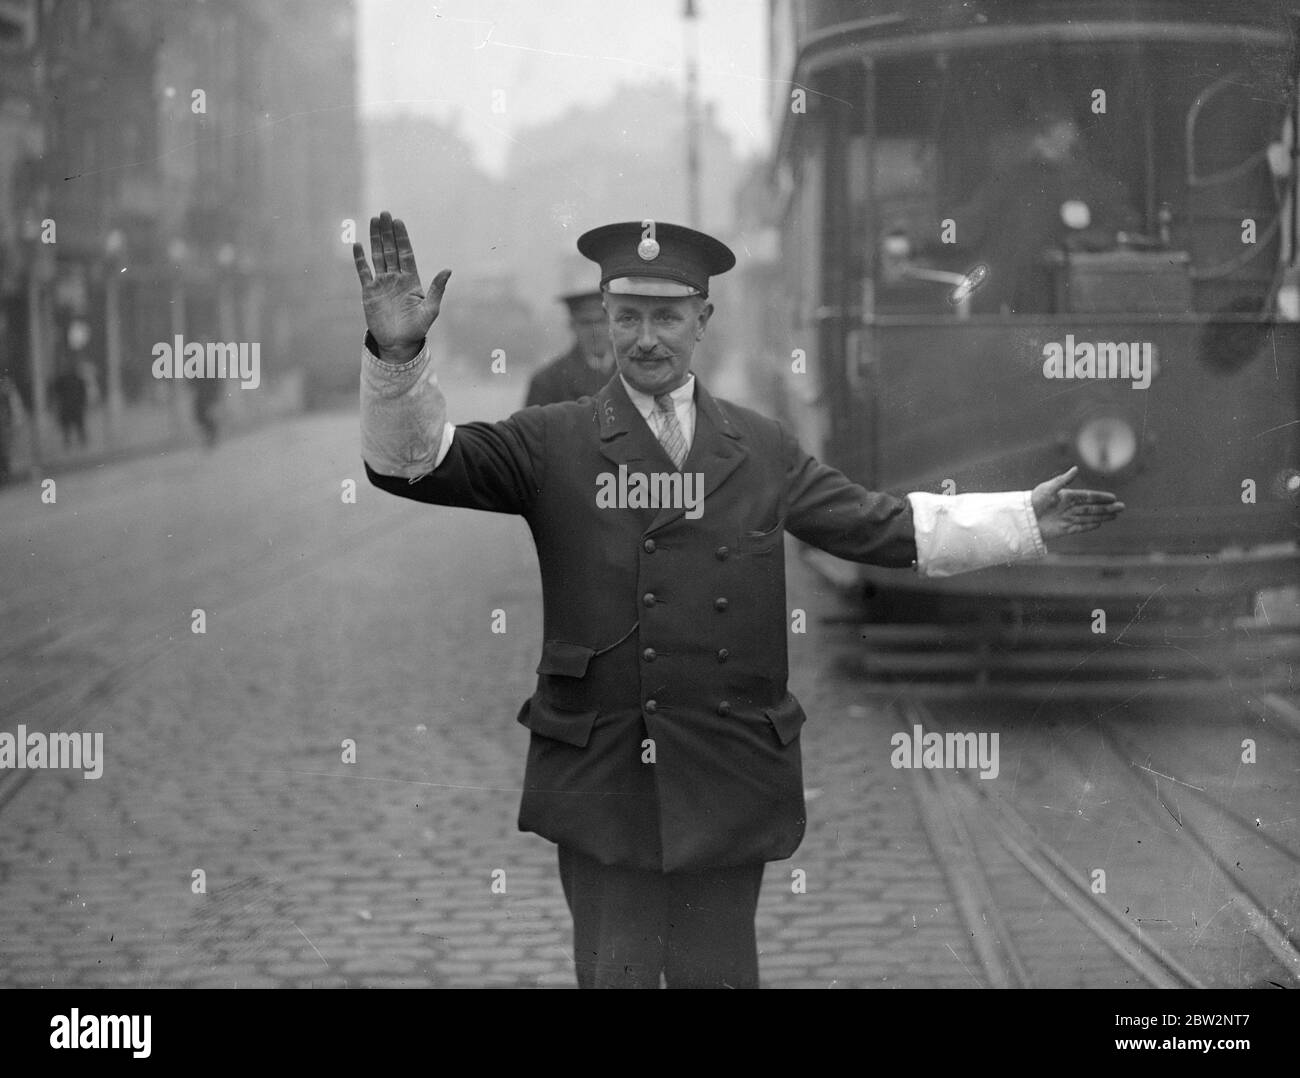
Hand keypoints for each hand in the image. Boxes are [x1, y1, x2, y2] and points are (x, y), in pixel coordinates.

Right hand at [352, 211, 450, 364]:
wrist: (399, 343)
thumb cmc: (417, 328)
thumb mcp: (430, 309)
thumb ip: (437, 289)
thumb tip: (448, 269)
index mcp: (411, 279)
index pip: (406, 253)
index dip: (402, 238)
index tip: (398, 222)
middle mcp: (396, 278)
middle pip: (390, 250)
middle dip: (387, 232)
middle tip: (384, 214)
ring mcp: (382, 283)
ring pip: (377, 256)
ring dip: (374, 239)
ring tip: (373, 221)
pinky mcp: (369, 292)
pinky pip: (363, 272)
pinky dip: (360, 260)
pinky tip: (357, 245)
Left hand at [1031, 465, 1124, 540]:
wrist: (1023, 518)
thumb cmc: (1033, 501)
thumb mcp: (1048, 488)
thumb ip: (1063, 480)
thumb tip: (1076, 468)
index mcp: (1066, 496)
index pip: (1087, 497)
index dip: (1100, 497)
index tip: (1113, 497)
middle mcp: (1069, 508)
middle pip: (1092, 508)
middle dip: (1107, 508)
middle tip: (1122, 507)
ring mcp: (1067, 519)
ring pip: (1089, 518)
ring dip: (1103, 516)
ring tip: (1116, 515)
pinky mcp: (1063, 530)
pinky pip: (1080, 528)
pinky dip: (1089, 526)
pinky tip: (1101, 524)